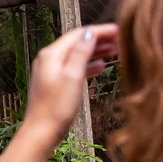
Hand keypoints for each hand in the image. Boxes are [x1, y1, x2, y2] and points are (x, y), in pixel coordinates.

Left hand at [23, 24, 117, 148]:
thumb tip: (89, 33)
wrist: (42, 131)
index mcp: (51, 55)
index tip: (118, 30)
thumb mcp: (72, 77)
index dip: (99, 31)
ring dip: (95, 51)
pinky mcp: (55, 83)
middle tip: (120, 38)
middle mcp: (48, 60)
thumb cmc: (56, 107)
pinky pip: (74, 68)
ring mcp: (51, 72)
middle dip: (98, 39)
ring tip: (115, 50)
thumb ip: (80, 53)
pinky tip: (101, 67)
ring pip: (76, 55)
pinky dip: (88, 65)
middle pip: (77, 43)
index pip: (78, 35)